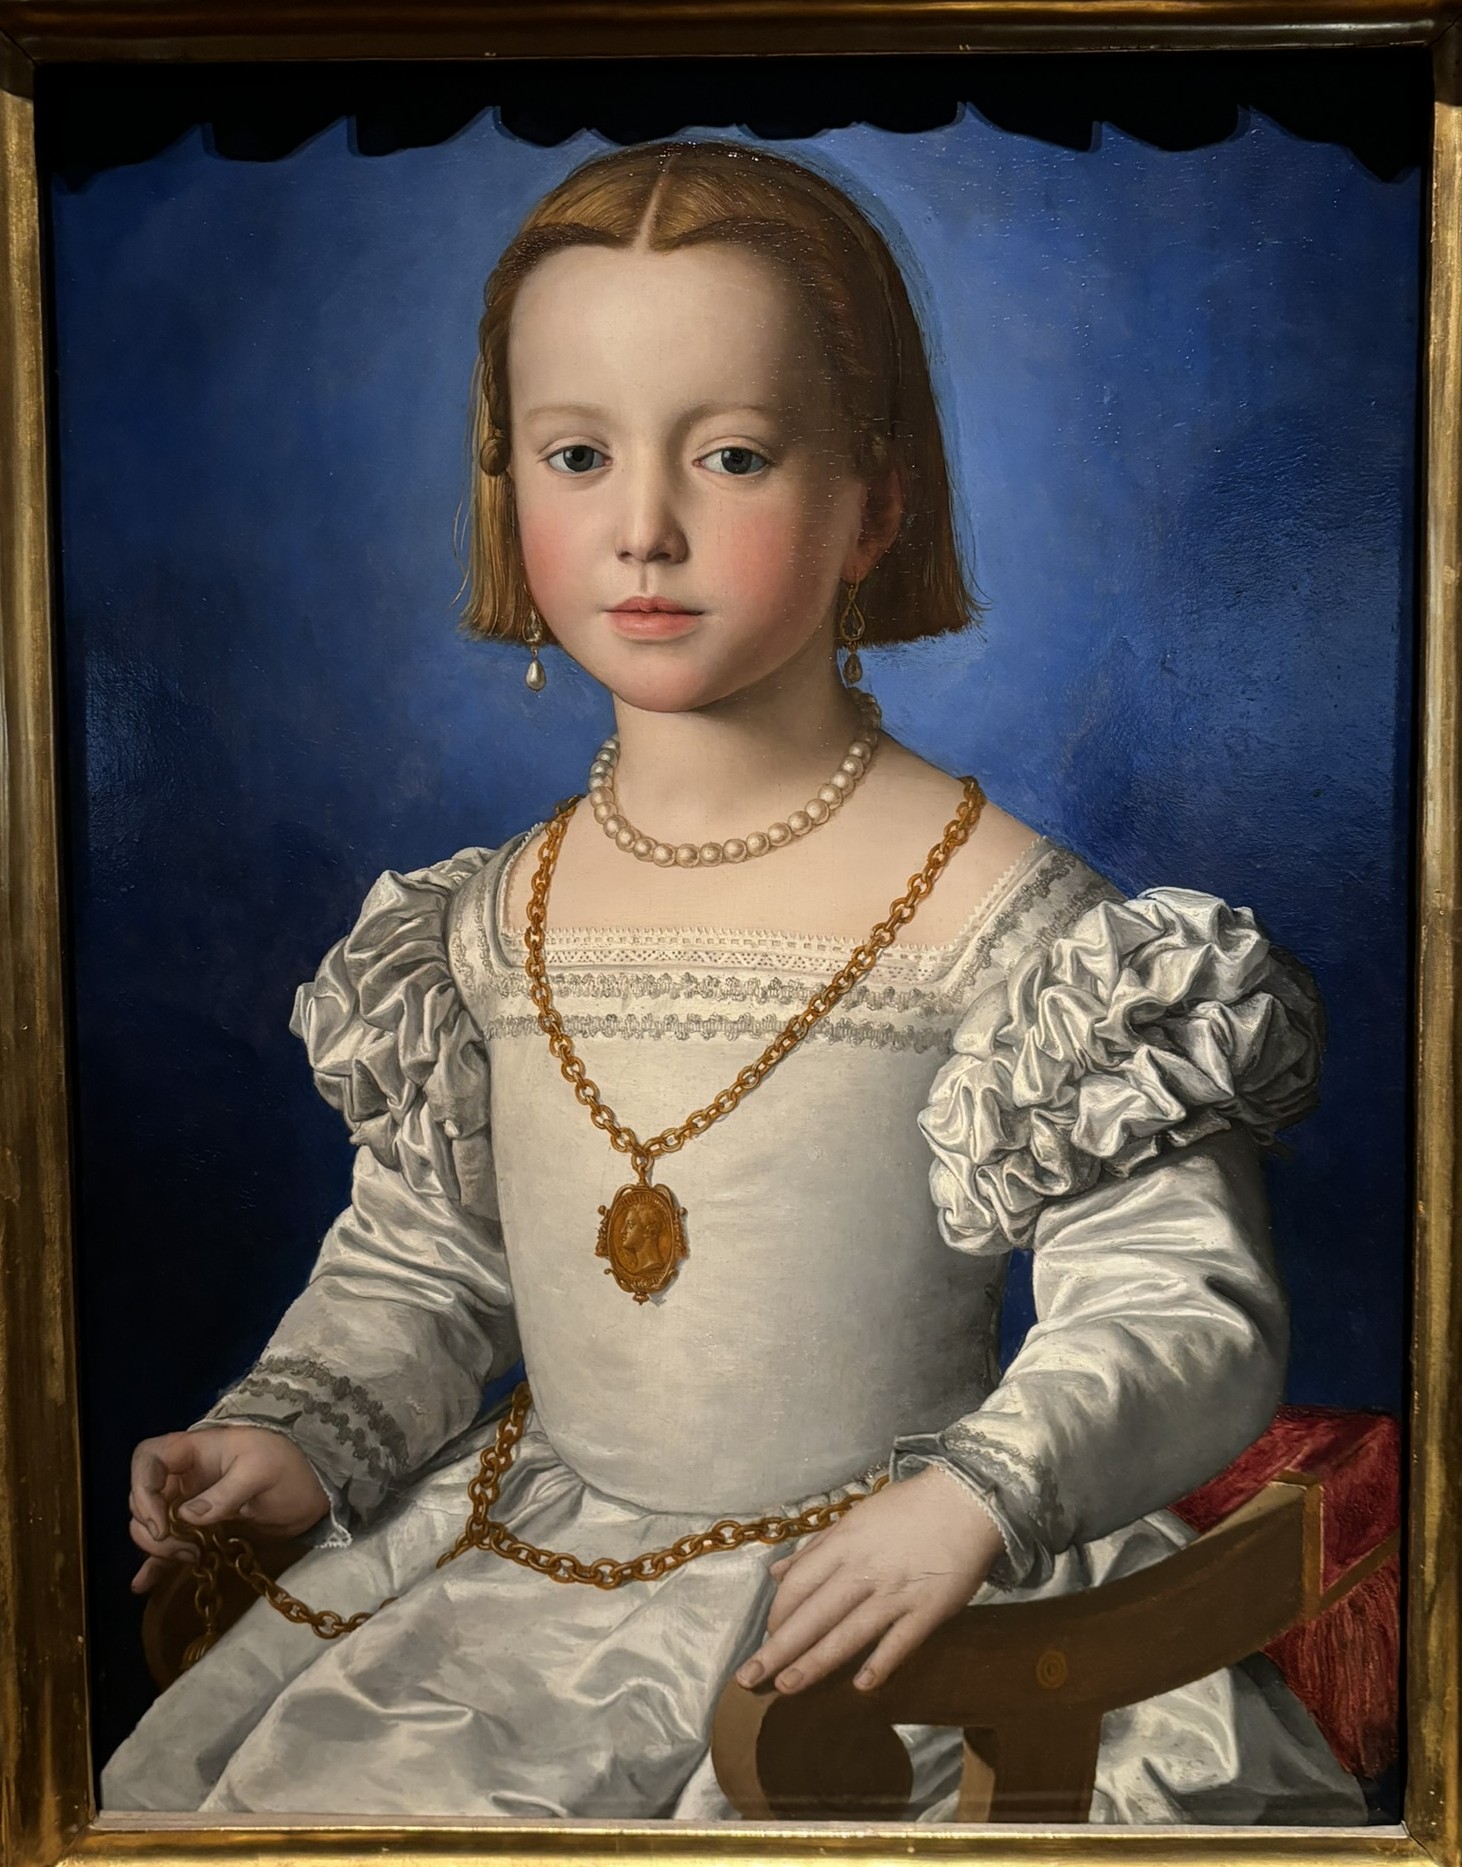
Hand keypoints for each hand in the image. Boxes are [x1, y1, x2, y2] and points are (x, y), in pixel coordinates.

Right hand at [127, 1426, 328, 1593]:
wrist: (314, 1492)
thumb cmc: (290, 1468)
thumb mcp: (262, 1472)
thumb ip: (226, 1492)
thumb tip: (187, 1517)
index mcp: (195, 1451)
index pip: (148, 1458)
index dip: (143, 1488)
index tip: (162, 1522)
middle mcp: (185, 1476)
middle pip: (143, 1498)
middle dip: (152, 1526)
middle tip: (184, 1548)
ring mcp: (189, 1503)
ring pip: (151, 1524)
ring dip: (159, 1547)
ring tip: (191, 1558)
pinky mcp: (198, 1530)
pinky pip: (168, 1545)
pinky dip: (155, 1564)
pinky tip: (143, 1585)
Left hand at [736, 1466, 1004, 1695]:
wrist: (966, 1501)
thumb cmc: (908, 1508)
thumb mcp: (856, 1517)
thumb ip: (816, 1549)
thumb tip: (777, 1573)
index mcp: (844, 1544)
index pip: (798, 1585)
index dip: (777, 1614)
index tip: (767, 1635)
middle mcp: (863, 1571)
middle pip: (813, 1616)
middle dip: (778, 1650)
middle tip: (750, 1679)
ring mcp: (895, 1593)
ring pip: (847, 1634)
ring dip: (815, 1664)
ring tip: (788, 1687)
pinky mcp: (927, 1610)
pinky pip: (899, 1642)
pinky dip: (880, 1664)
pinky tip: (861, 1686)